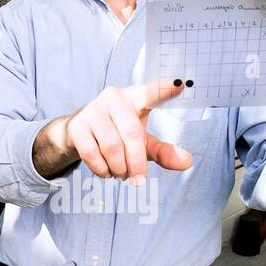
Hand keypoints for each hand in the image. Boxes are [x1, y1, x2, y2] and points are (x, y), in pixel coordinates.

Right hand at [33, 80, 187, 180]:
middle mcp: (114, 98)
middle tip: (138, 179)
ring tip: (120, 174)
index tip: (180, 85)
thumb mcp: (143, 142)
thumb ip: (164, 151)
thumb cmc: (118, 134)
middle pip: (132, 135)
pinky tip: (106, 171)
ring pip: (112, 147)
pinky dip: (102, 170)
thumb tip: (187, 162)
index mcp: (135, 97)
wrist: (78, 134)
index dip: (165, 90)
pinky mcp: (77, 125)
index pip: (152, 93)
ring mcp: (93, 110)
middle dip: (136, 163)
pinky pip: (92, 154)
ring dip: (119, 169)